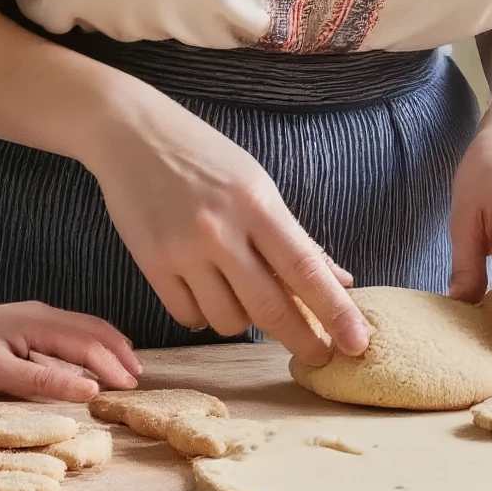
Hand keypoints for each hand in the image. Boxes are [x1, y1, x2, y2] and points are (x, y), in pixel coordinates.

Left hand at [0, 302, 141, 402]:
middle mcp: (42, 315)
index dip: (111, 364)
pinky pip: (69, 335)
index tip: (130, 387)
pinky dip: (89, 348)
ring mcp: (35, 319)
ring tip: (125, 369)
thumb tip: (89, 389)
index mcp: (37, 323)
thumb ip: (43, 381)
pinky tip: (92, 364)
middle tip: (137, 378)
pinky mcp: (28, 327)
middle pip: (92, 329)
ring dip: (107, 348)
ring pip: (83, 329)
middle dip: (118, 351)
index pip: (87, 342)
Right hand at [87, 95, 364, 365]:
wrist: (133, 134)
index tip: (357, 343)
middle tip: (319, 356)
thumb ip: (293, 236)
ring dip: (244, 321)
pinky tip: (207, 294)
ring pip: (228, 320)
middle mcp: (221, 229)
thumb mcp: (257, 184)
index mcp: (256, 203)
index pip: (305, 268)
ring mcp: (183, 249)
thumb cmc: (205, 157)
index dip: (336, 310)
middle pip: (270, 307)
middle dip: (302, 339)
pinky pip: (189, 317)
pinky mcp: (151, 264)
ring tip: (243, 296)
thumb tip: (338, 279)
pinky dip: (205, 315)